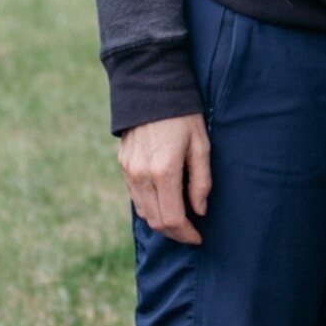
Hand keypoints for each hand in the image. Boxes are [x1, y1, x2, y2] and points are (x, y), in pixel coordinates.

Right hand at [120, 114, 210, 242]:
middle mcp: (142, 175)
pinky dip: (150, 207)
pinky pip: (135, 197)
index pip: (172, 218)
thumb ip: (201, 181)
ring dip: (161, 222)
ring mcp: (129, 171)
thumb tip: (199, 210)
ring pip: (143, 212)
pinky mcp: (123, 165)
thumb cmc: (183, 116)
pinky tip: (164, 202)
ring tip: (180, 219)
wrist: (150, 88)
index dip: (186, 234)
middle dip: (174, 233)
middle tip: (191, 232)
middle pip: (156, 221)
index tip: (199, 237)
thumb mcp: (201, 146)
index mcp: (164, 171)